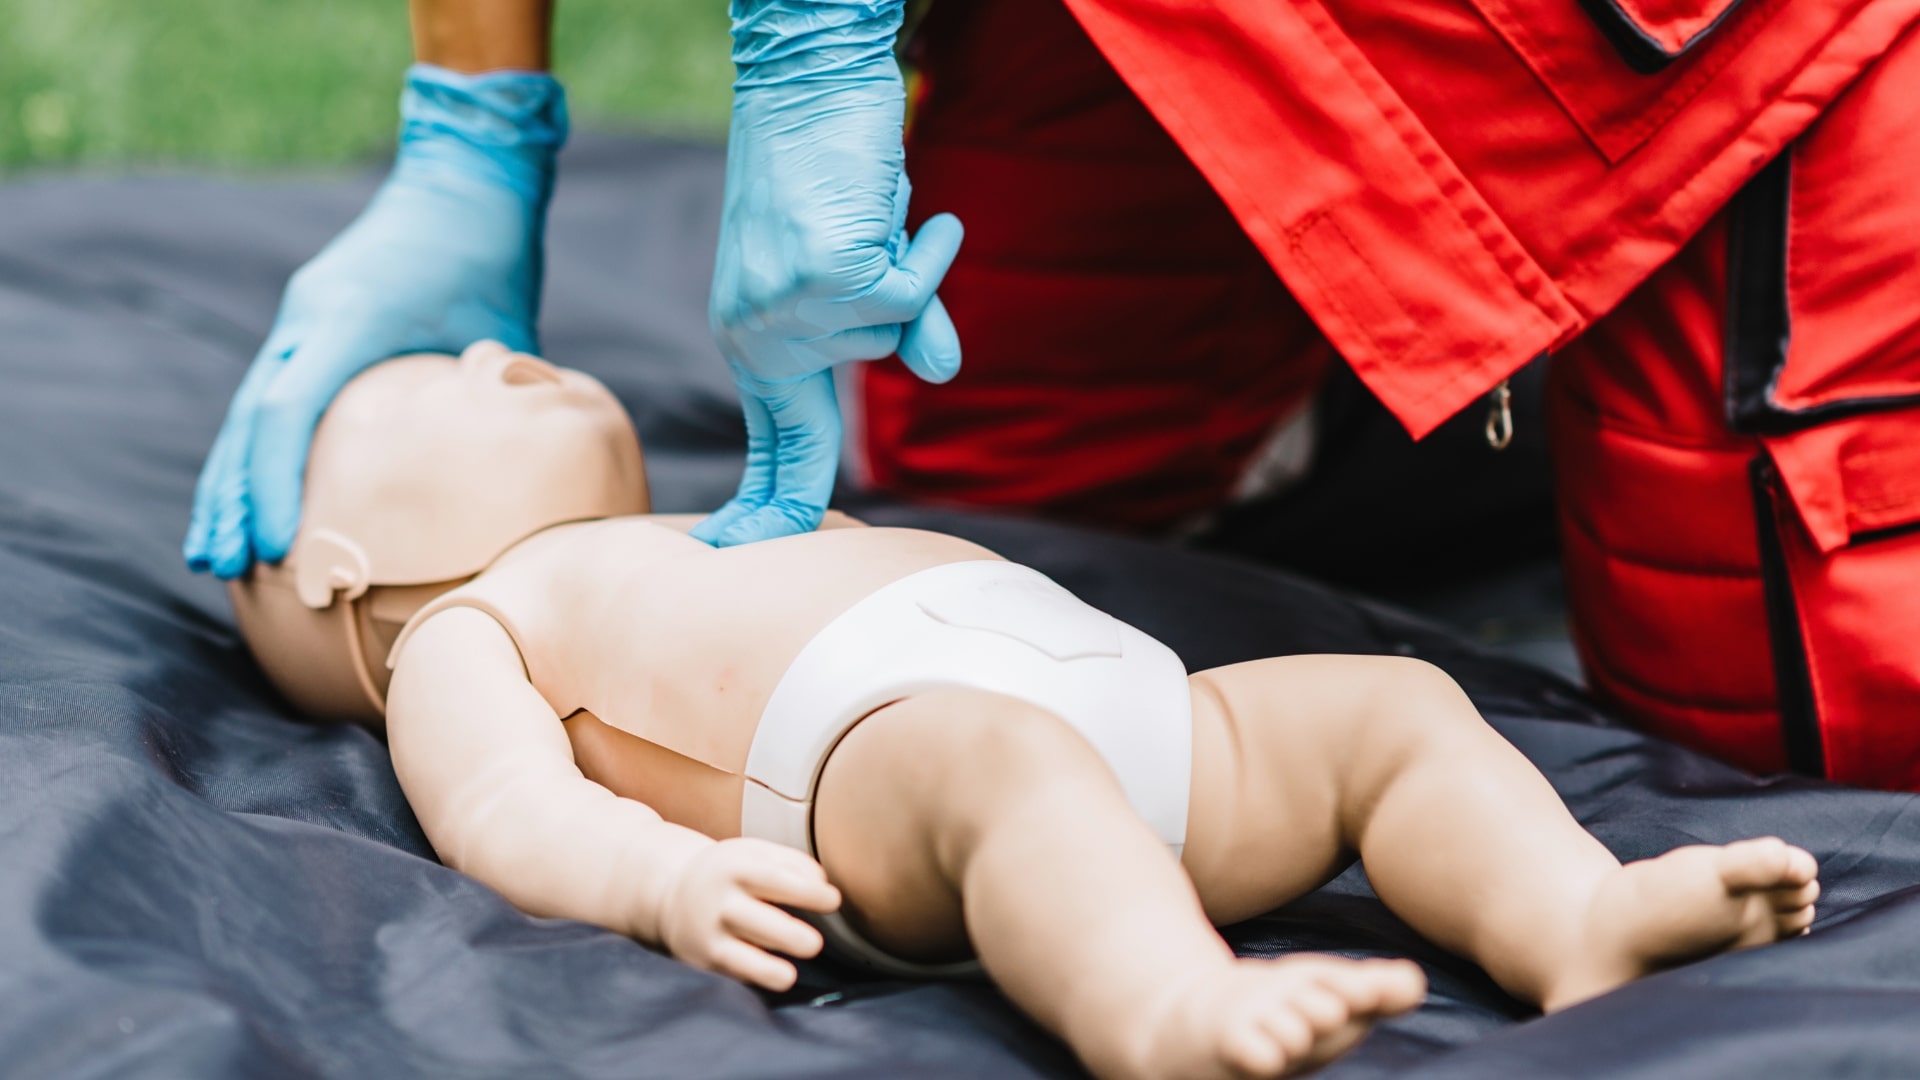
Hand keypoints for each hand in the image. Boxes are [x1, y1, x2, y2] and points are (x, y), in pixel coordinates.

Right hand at [183, 64, 566, 577]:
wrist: (463, 180)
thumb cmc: (490, 255)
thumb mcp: (499, 327)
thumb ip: (489, 402)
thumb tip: (502, 481)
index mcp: (345, 318)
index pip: (286, 409)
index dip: (272, 481)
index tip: (273, 545)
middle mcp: (308, 319)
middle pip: (248, 418)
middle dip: (231, 497)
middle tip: (219, 565)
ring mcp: (303, 320)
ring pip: (247, 412)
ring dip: (230, 482)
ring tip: (213, 551)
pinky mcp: (311, 324)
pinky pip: (273, 396)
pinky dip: (256, 451)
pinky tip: (251, 501)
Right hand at [658, 838, 842, 991]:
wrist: (670, 895)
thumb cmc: (730, 873)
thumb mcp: (755, 854)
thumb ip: (792, 863)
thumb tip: (822, 884)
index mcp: (735, 868)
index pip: (775, 880)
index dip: (807, 892)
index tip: (833, 901)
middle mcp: (720, 903)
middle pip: (758, 923)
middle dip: (789, 937)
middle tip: (814, 944)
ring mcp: (709, 936)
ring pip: (741, 959)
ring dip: (768, 970)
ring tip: (788, 976)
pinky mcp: (705, 963)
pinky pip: (735, 975)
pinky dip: (755, 980)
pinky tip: (773, 977)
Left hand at [693, 0, 964, 547]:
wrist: (807, 81)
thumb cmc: (834, 169)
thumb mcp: (866, 265)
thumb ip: (901, 325)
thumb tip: (943, 374)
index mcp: (752, 338)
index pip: (771, 445)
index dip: (765, 508)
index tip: (734, 553)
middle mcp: (757, 332)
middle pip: (814, 435)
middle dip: (796, 482)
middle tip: (747, 506)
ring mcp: (787, 311)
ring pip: (887, 338)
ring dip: (901, 276)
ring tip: (873, 213)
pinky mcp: (826, 278)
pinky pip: (909, 294)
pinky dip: (925, 248)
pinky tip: (904, 205)